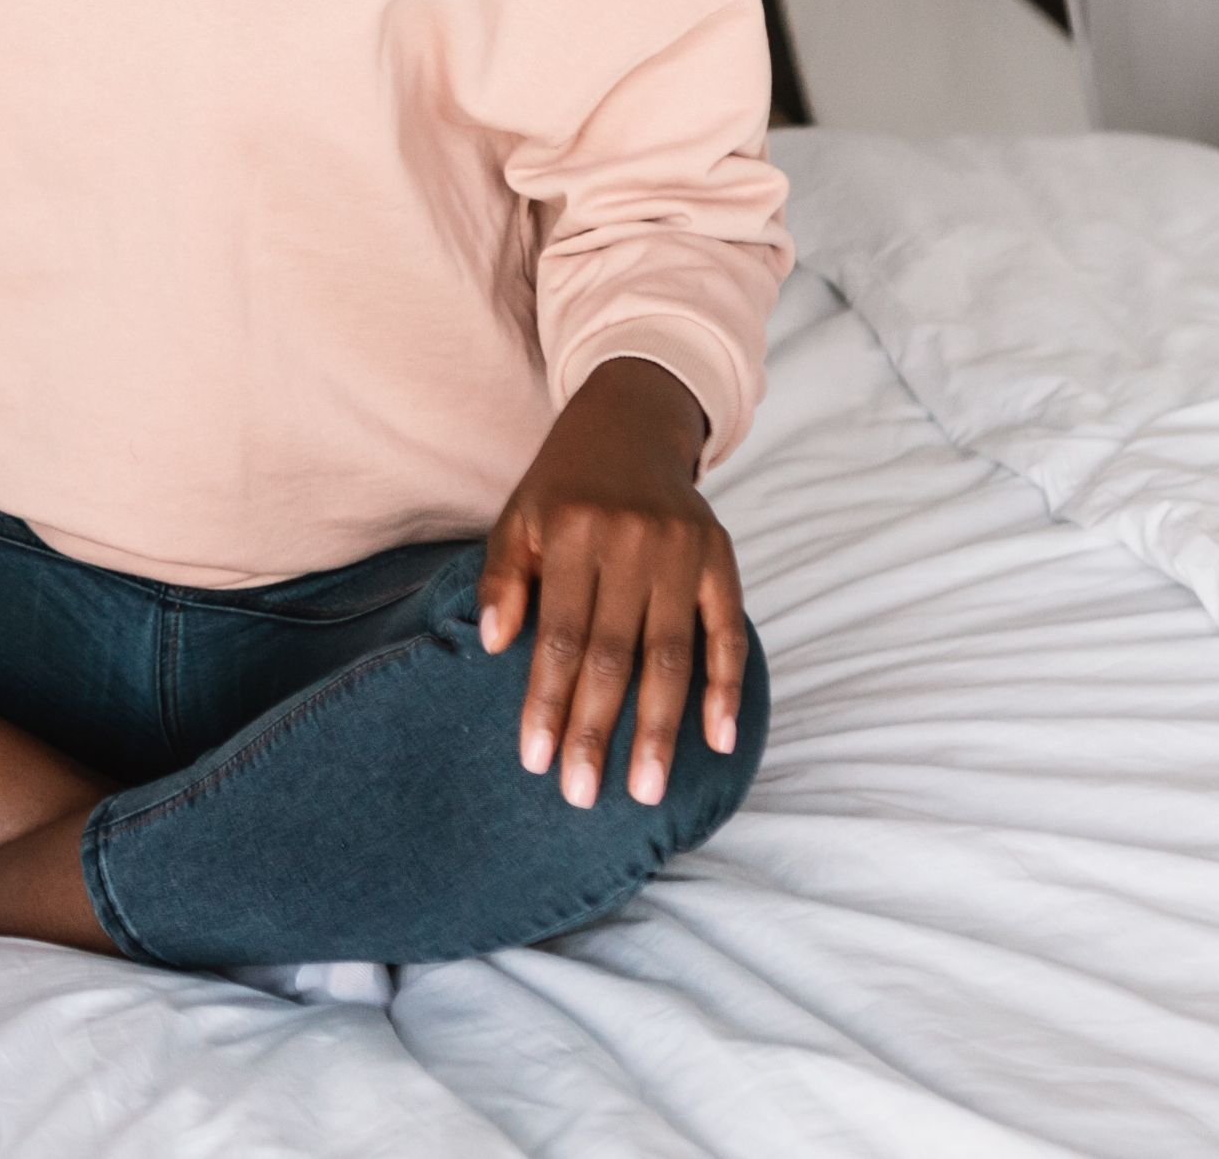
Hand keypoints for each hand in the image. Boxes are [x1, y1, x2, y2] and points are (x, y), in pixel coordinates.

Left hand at [476, 357, 745, 809]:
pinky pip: (726, 632)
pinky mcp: (720, 559)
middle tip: (585, 795)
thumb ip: (502, 580)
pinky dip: (725, 686)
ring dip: (661, 728)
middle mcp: (629, 542)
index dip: (547, 701)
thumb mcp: (517, 518)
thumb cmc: (562, 487)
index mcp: (571, 534)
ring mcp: (681, 551)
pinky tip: (719, 738)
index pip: (557, 636)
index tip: (536, 761)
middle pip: (612, 655)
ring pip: (671, 655)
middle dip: (598, 730)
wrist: (631, 424)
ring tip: (649, 787)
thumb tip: (491, 645)